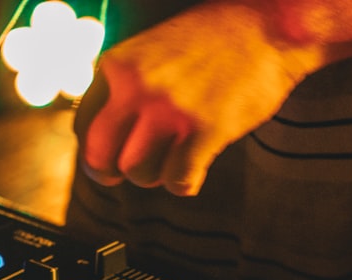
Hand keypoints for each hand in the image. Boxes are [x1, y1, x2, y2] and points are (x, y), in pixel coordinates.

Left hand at [74, 3, 324, 195]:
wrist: (269, 25)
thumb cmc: (212, 40)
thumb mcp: (150, 51)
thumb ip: (123, 87)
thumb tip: (102, 138)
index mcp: (118, 66)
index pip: (83, 126)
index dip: (93, 149)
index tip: (108, 157)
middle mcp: (137, 88)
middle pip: (100, 157)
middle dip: (111, 173)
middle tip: (125, 174)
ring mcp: (170, 111)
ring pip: (138, 173)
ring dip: (154, 175)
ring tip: (172, 159)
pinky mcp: (205, 131)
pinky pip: (178, 180)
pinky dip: (184, 183)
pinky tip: (193, 171)